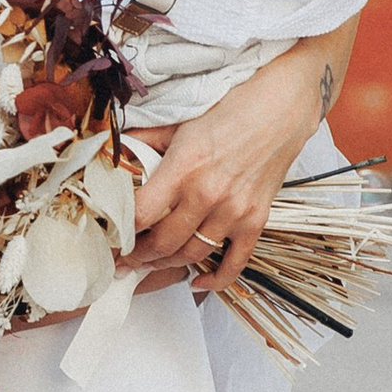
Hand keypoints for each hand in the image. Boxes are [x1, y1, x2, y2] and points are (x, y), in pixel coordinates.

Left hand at [131, 39, 330, 291]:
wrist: (281, 108)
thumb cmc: (230, 111)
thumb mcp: (180, 124)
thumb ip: (146, 144)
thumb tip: (115, 155)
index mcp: (183, 168)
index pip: (140, 215)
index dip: (120, 233)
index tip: (110, 239)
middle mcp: (207, 194)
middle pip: (162, 243)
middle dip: (138, 257)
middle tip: (124, 260)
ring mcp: (234, 210)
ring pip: (191, 255)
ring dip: (167, 266)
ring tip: (150, 265)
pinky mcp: (256, 220)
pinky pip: (235, 263)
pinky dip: (215, 280)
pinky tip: (198, 283)